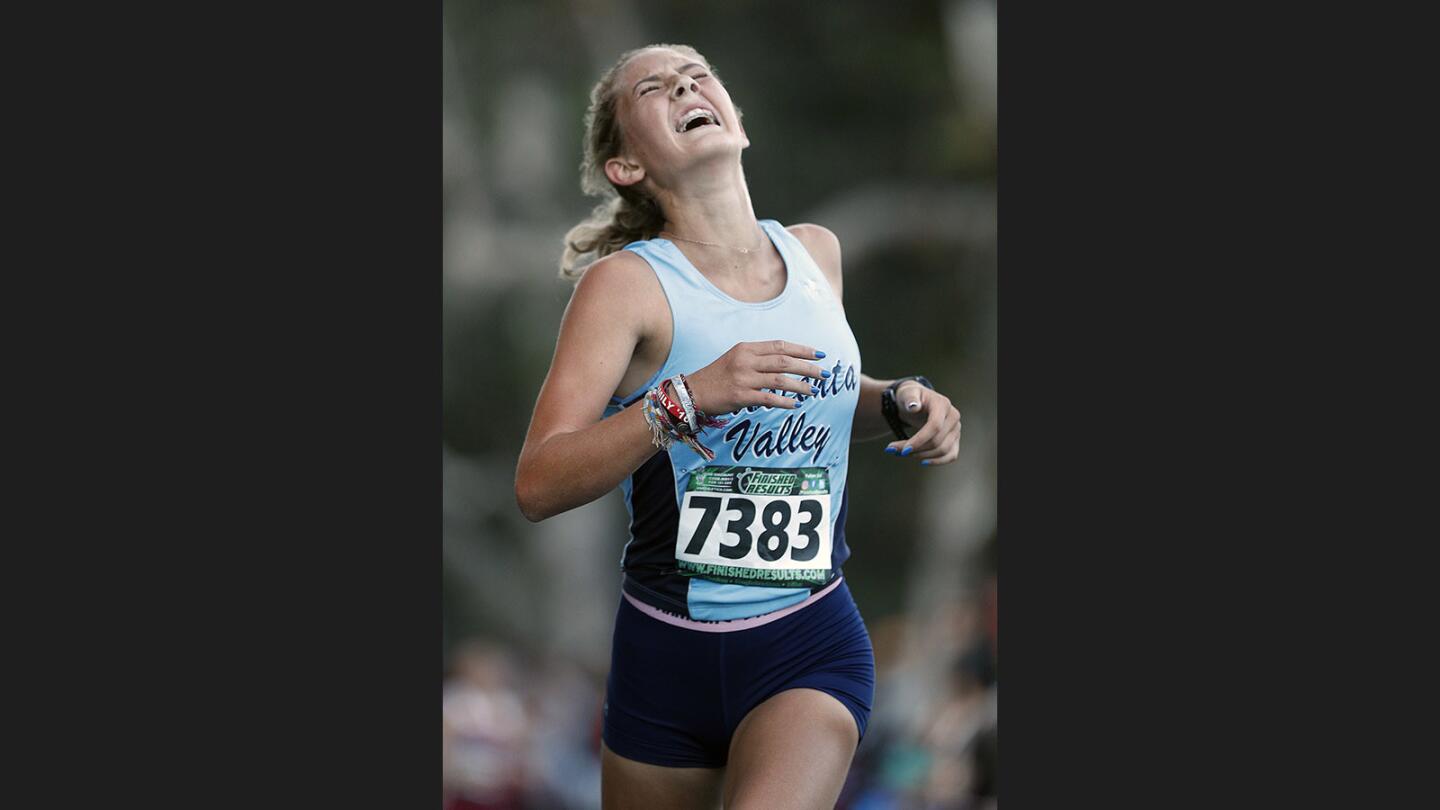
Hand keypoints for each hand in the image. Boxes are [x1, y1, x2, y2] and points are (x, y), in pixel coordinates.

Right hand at [684, 340, 829, 414]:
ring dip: (801, 385)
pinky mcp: (740, 397)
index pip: (780, 346)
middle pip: (784, 361)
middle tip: (824, 374)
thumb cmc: (717, 377)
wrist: (692, 393)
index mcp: (746, 348)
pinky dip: (785, 402)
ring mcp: (743, 378)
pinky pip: (769, 399)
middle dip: (808, 367)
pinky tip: (796, 405)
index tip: (820, 354)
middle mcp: (745, 361)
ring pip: (780, 380)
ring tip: (814, 390)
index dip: (802, 349)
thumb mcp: (736, 358)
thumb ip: (758, 358)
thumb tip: (786, 362)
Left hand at [886, 381, 961, 465]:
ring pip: (943, 450)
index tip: (903, 450)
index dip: (920, 440)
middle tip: (894, 450)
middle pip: (937, 441)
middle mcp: (953, 417)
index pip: (935, 426)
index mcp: (942, 404)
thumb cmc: (910, 397)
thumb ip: (910, 398)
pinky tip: (922, 462)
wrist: (916, 401)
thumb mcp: (907, 393)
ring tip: (902, 453)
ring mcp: (956, 429)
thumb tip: (914, 407)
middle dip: (915, 449)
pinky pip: (951, 455)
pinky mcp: (955, 439)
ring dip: (921, 456)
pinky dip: (937, 461)